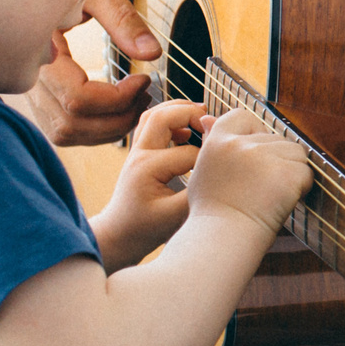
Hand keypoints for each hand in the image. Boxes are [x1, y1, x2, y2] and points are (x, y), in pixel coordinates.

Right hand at [25, 0, 161, 146]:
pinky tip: (116, 107)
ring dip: (106, 128)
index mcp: (36, 50)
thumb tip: (152, 53)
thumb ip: (123, 21)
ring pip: (65, 132)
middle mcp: (25, 76)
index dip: (118, 98)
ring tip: (136, 103)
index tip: (144, 79)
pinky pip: (61, 126)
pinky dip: (93, 126)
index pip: (78, 99)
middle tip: (146, 95)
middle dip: (117, 118)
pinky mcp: (35, 95)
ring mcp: (27, 90)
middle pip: (72, 124)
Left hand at [92, 101, 207, 267]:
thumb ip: (197, 193)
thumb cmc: (145, 230)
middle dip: (190, 114)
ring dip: (178, 110)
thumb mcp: (175, 216)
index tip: (225, 168)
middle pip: (163, 116)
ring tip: (201, 115)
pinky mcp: (137, 153)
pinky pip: (150, 123)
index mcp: (148, 168)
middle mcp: (139, 154)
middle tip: (212, 121)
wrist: (119, 235)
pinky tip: (186, 130)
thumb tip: (220, 174)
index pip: (188, 152)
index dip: (209, 158)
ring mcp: (135, 151)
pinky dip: (169, 118)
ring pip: (153, 114)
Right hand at [185, 106, 311, 236]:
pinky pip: (306, 173)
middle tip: (260, 190)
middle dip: (276, 161)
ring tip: (271, 196)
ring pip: (295, 153)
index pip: (243, 117)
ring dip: (291, 173)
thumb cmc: (213, 213)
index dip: (254, 134)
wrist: (223, 240)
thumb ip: (211, 144)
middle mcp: (240, 144)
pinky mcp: (284, 173)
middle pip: (276, 138)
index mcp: (217, 141)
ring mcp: (263, 157)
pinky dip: (301, 188)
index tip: (254, 158)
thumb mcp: (203, 171)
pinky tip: (282, 202)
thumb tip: (207, 116)